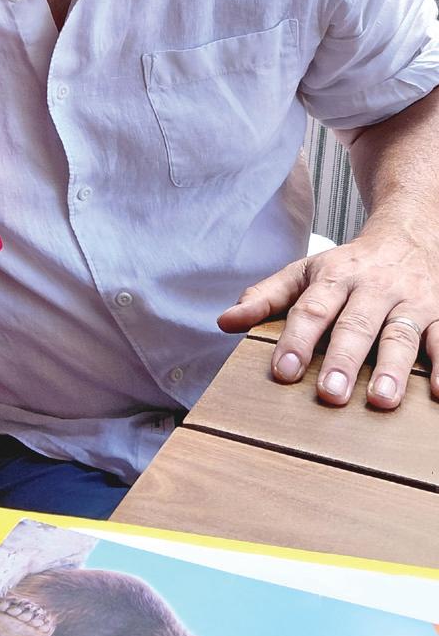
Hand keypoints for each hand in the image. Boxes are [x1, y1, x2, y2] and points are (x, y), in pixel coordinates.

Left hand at [217, 220, 438, 409]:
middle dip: (343, 360)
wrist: (409, 234)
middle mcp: (373, 287)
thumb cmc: (349, 265)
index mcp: (334, 276)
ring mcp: (411, 300)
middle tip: (330, 394)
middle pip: (356, 324)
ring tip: (382, 401)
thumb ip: (266, 297)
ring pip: (402, 334)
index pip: (311, 309)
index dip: (296, 341)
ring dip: (394, 368)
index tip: (283, 372)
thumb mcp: (304, 272)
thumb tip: (225, 322)